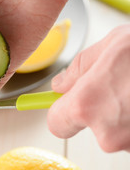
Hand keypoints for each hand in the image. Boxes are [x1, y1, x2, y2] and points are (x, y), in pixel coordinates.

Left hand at [48, 24, 129, 151]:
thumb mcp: (111, 46)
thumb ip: (78, 69)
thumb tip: (60, 86)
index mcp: (86, 105)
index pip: (57, 124)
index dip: (63, 112)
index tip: (68, 104)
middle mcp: (108, 133)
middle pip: (91, 129)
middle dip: (99, 111)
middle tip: (119, 88)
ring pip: (117, 133)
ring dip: (125, 116)